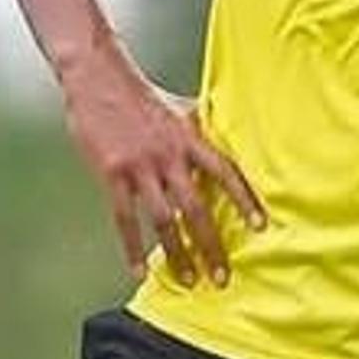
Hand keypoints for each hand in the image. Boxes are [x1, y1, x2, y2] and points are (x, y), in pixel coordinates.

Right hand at [65, 69, 264, 284]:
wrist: (98, 78)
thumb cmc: (141, 94)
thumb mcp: (180, 107)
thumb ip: (203, 128)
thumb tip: (230, 134)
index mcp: (190, 139)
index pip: (225, 172)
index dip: (244, 199)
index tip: (260, 227)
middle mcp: (169, 155)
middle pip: (196, 208)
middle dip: (211, 246)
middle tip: (222, 276)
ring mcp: (140, 167)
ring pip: (163, 221)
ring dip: (177, 255)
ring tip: (189, 280)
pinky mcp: (113, 174)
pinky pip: (124, 220)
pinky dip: (131, 249)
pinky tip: (138, 271)